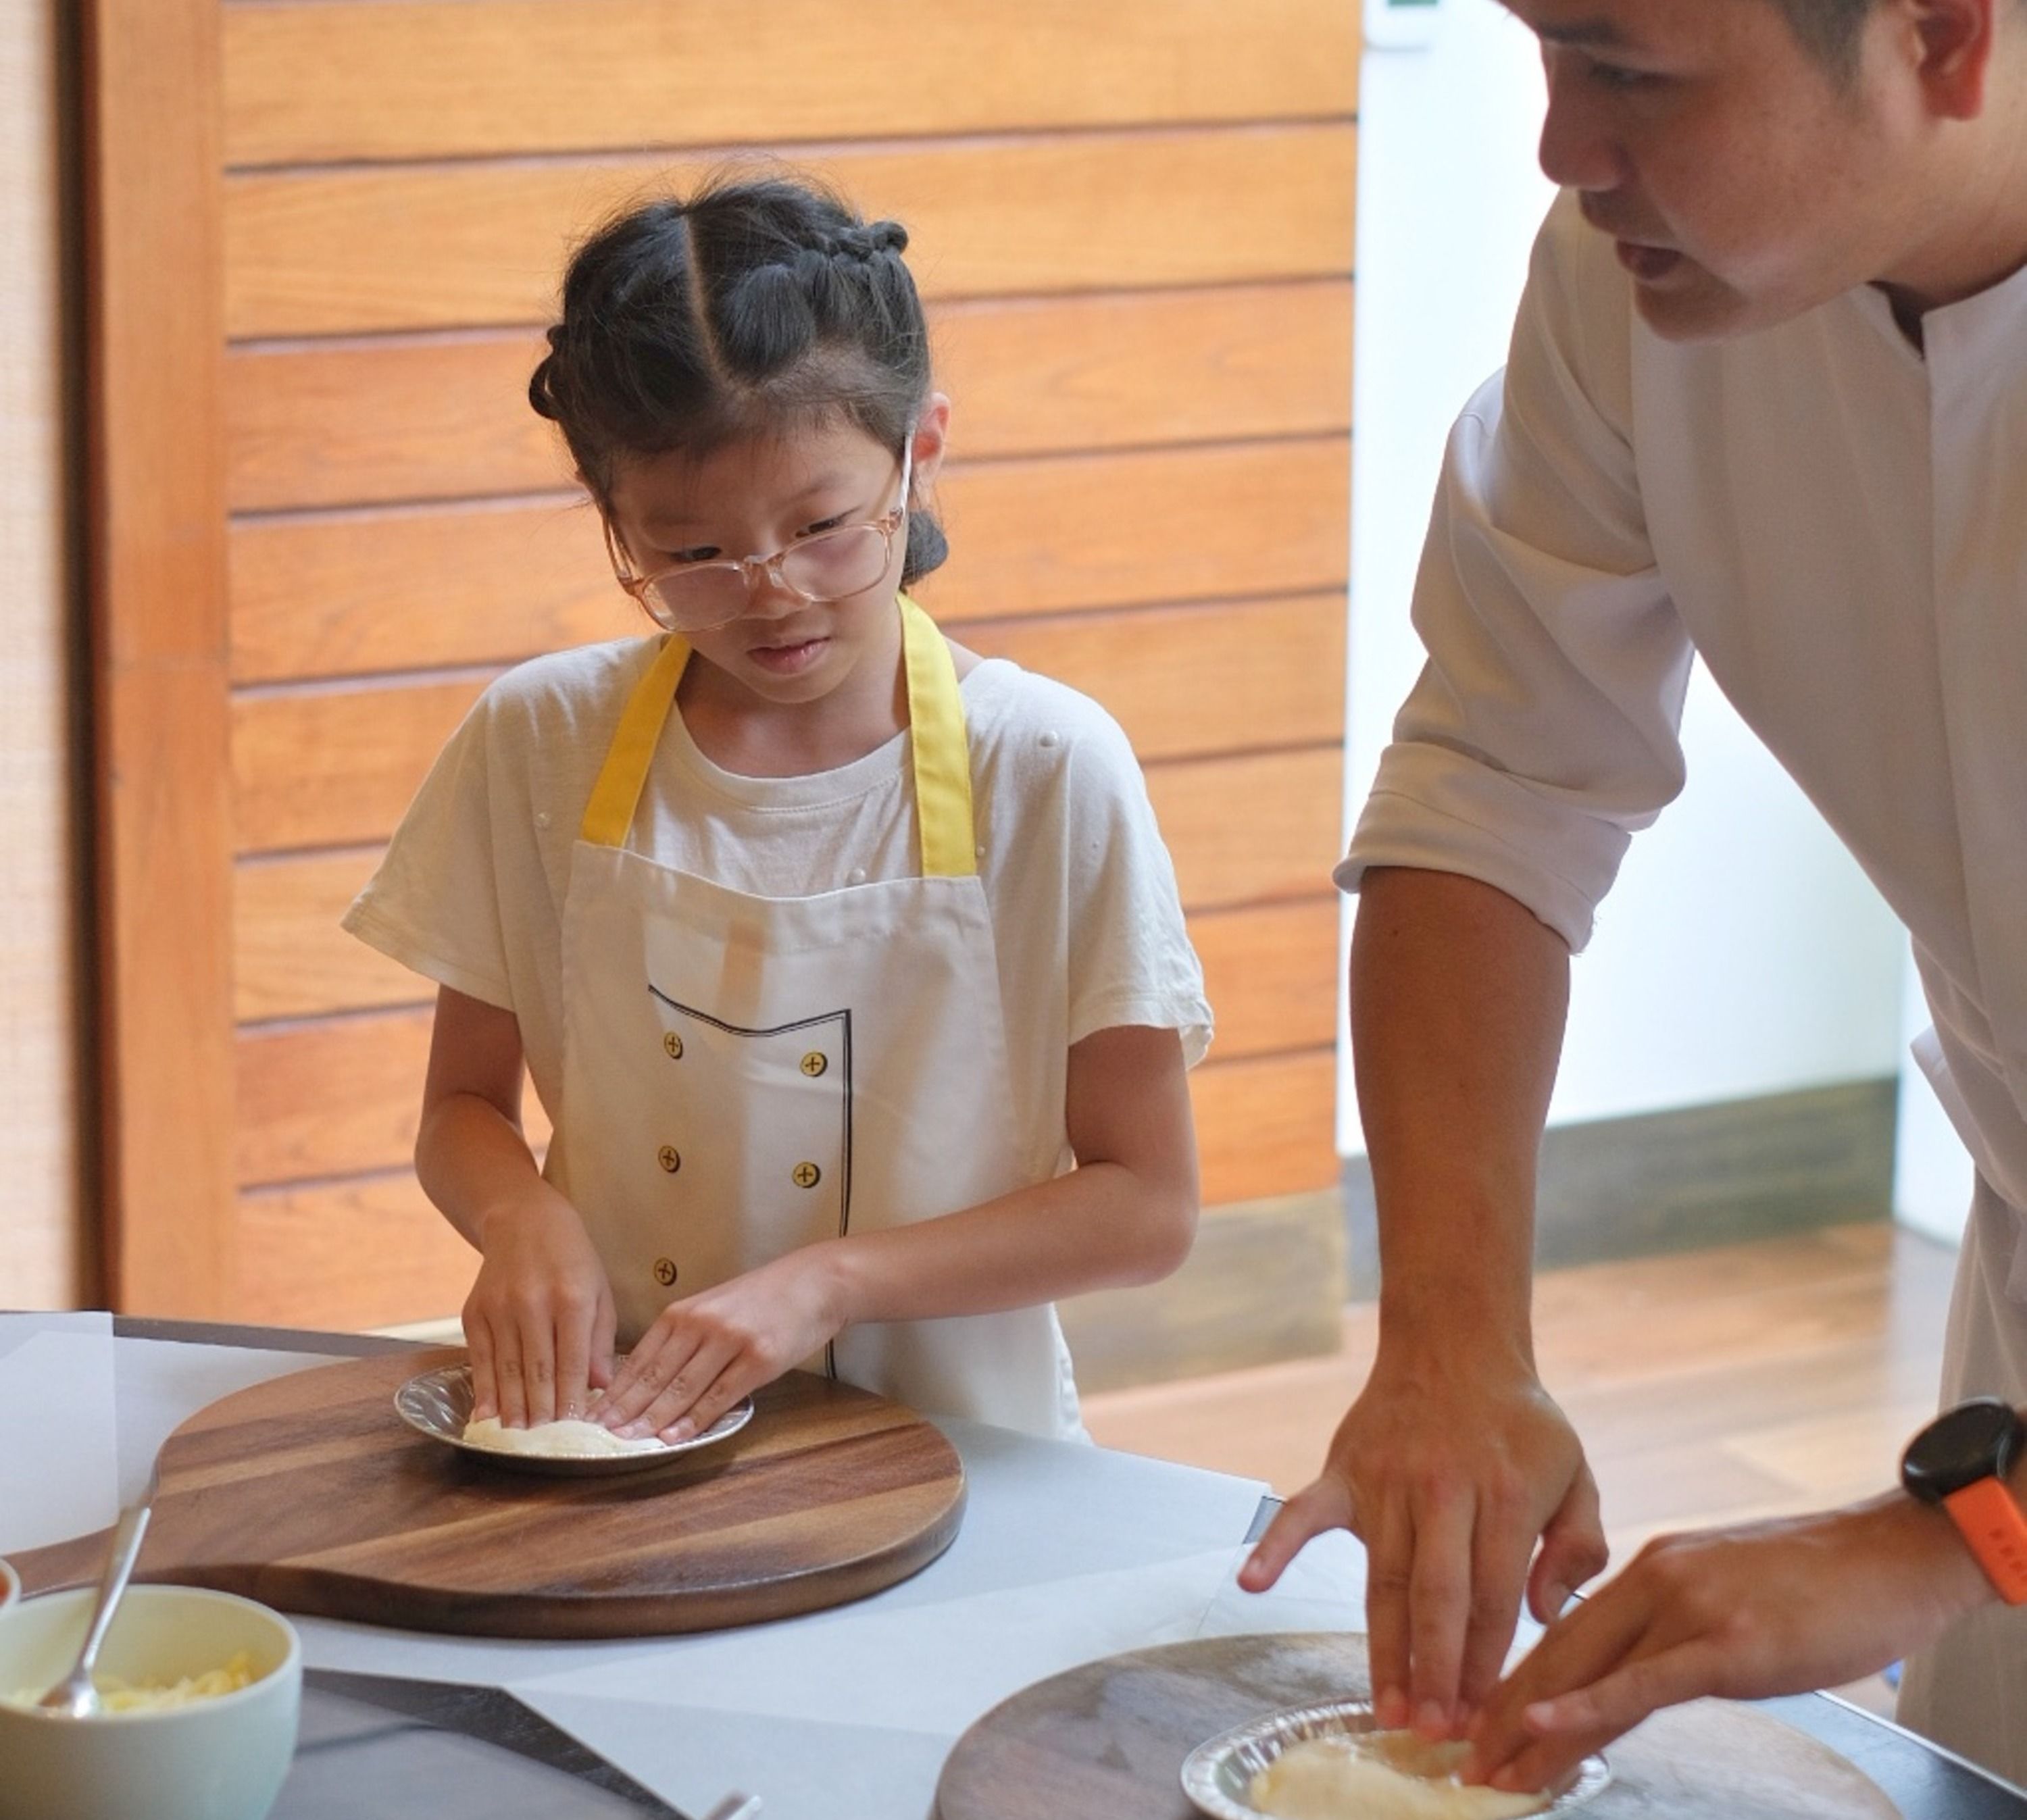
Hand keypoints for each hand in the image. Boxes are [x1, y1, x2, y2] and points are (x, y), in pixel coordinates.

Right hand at [463, 1188, 616, 1427]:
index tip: (576, 1429)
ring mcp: (499, 1309)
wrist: (522, 1220)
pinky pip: (481, 1360)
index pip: (572, 1362)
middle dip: (542, 1413)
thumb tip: (601, 1387)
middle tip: (547, 1445)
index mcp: (571, 1299)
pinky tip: (488, 1416)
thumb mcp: (599, 1292)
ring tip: (520, 1440)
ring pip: (506, 1371)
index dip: (572, 1400)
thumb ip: (600, 1341)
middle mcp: (532, 1304)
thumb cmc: (572, 1259)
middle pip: (536, 1371)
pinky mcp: (474, 1313)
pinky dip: (484, 1391)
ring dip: (513, 1410)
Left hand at [597, 1244, 846, 1441]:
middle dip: (624, 1409)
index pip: (639, 1359)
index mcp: (683, 1312)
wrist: (815, 1282)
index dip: (615, 1391)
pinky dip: (693, 1420)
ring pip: (681, 1388)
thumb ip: (683, 1337)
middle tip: (598, 1435)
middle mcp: (701, 1324)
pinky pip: (718, 1396)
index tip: (592, 1415)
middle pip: (654, 1376)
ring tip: (627, 1441)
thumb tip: (649, 1379)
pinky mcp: (758, 1359)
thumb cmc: (762, 1298)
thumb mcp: (713, 1307)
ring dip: (651, 1420)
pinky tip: (674, 1437)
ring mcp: (729, 1341)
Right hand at [1239, 1347, 1607, 1737]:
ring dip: (1383, 1647)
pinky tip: (1251, 1582)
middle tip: (1431, 1731)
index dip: (1485, 1661)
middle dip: (1434, 1670)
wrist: (1456, 1346)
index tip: (1481, 1714)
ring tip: (1384, 1707)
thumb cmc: (1520, 1424)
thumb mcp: (1576, 1475)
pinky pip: (1304, 1512)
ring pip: (1382, 1577)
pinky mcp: (1345, 1469)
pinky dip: (1275, 1544)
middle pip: (1436, 1595)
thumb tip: (1541, 1611)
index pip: (1494, 1596)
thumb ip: (1578, 1547)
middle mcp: (1442, 1488)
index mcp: (1504, 1495)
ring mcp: (1387, 1479)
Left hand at [1465, 1494, 1994, 1794]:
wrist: (1893, 1556)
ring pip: (1589, 1674)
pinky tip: (1543, 1725)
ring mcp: (1688, 1610)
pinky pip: (1642, 1683)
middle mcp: (1655, 1581)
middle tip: (1461, 1759)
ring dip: (1530, 1728)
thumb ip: (1678, 1624)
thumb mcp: (1728, 1595)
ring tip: (1487, 1770)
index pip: (1565, 1632)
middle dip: (1504, 1712)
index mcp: (1652, 1569)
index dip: (1516, 1679)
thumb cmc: (1822, 1582)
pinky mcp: (1726, 1644)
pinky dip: (1586, 1707)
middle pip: (1560, 1654)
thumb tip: (1644, 1664)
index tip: (1477, 1720)